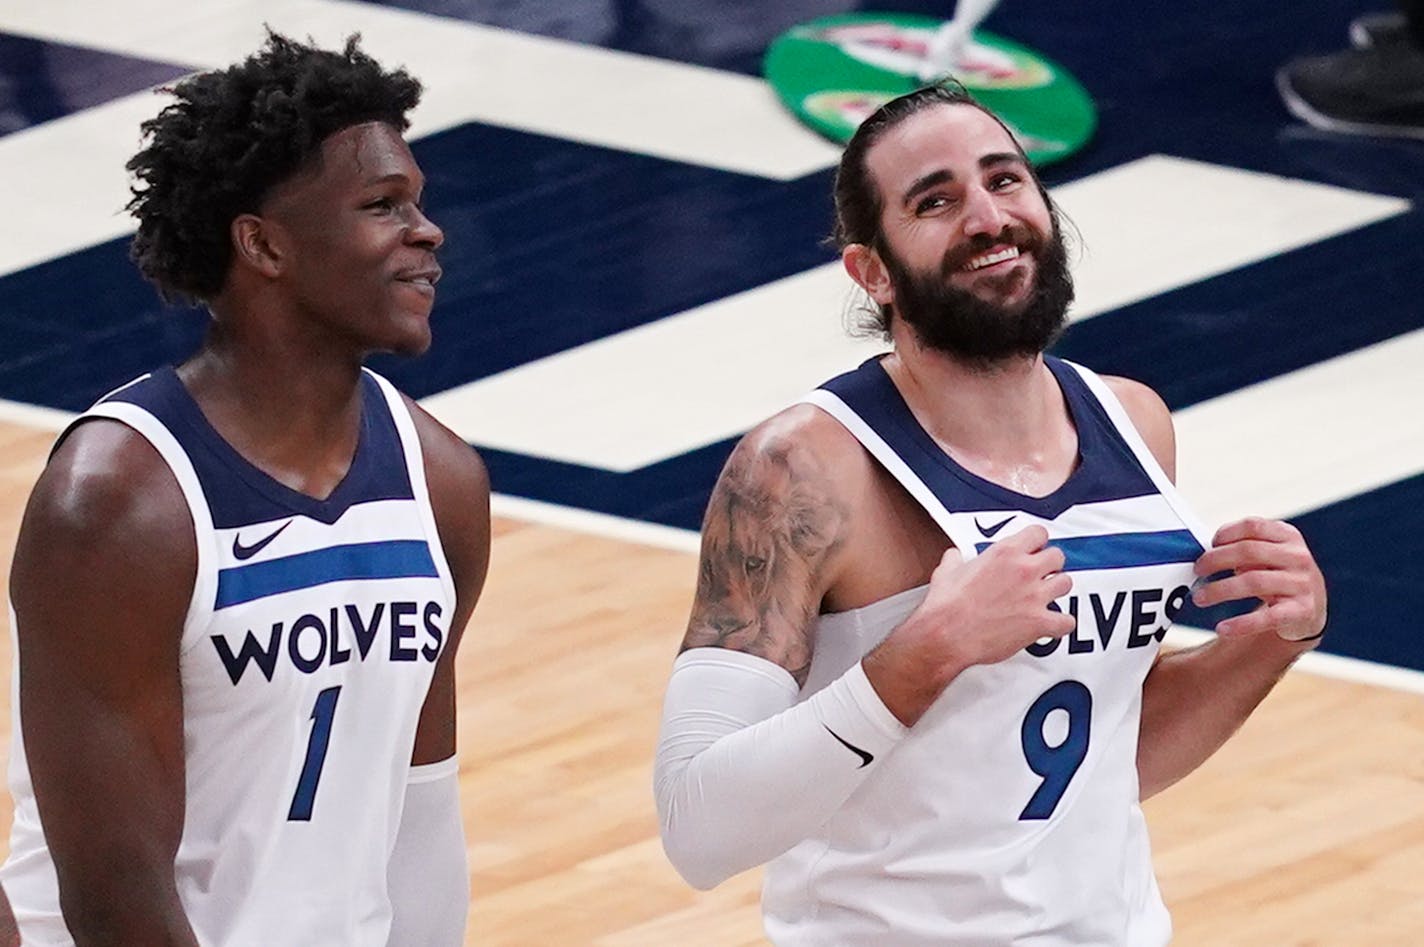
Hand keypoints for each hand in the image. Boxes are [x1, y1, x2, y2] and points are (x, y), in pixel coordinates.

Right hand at [866, 525, 1074, 723]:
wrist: (946, 634)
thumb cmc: (946, 606)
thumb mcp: (947, 571)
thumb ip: (956, 559)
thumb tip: (954, 556)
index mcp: (1004, 553)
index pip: (1038, 533)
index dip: (1036, 542)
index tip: (1033, 549)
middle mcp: (1023, 570)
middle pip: (1057, 556)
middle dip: (1050, 565)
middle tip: (1040, 573)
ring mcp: (1034, 596)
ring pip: (1066, 583)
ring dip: (1056, 589)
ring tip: (1045, 596)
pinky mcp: (1038, 623)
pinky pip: (1066, 621)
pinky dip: (1061, 624)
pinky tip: (1052, 624)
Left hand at [1191, 517, 1326, 643]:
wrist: (1311, 608)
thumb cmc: (1278, 575)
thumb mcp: (1268, 554)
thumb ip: (1243, 549)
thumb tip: (1206, 555)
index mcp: (1288, 536)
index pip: (1253, 526)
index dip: (1226, 533)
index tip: (1209, 544)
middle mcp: (1298, 557)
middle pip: (1249, 551)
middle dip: (1216, 560)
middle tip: (1197, 570)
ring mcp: (1302, 584)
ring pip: (1253, 582)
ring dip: (1220, 590)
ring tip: (1199, 598)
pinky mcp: (1302, 611)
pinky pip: (1267, 617)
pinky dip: (1241, 624)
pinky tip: (1222, 628)